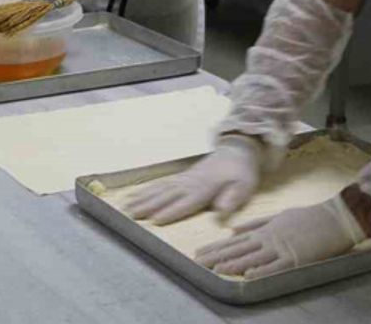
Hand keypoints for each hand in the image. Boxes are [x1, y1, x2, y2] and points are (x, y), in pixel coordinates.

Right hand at [123, 135, 262, 224]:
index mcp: (205, 187)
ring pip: (159, 189)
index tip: (154, 220)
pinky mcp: (181, 177)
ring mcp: (183, 179)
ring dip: (142, 198)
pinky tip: (136, 195)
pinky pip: (160, 184)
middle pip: (166, 196)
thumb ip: (232, 198)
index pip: (185, 202)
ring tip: (126, 207)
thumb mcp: (244, 185)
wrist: (236, 150)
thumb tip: (221, 211)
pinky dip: (146, 190)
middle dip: (148, 206)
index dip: (171, 211)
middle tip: (130, 215)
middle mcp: (190, 183)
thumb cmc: (241, 172)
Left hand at [195, 196, 365, 277]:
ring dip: (234, 264)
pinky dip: (262, 272)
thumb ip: (255, 224)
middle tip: (198, 262)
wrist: (335, 217)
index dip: (215, 247)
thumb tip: (233, 230)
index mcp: (265, 230)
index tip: (199, 253)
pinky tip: (248, 276)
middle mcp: (269, 239)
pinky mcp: (297, 258)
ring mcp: (282, 248)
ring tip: (216, 269)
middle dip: (217, 256)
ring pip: (253, 258)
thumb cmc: (308, 217)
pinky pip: (276, 267)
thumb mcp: (278, 216)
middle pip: (238, 249)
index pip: (234, 241)